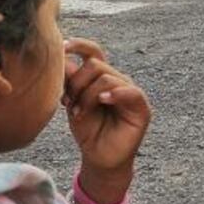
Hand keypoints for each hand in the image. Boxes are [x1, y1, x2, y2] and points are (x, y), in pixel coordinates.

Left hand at [63, 38, 151, 201]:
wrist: (99, 158)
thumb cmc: (88, 130)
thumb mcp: (73, 102)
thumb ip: (70, 81)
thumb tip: (63, 57)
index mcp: (101, 76)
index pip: (93, 52)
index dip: (79, 45)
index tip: (62, 48)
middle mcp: (117, 80)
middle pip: (95, 65)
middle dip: (77, 82)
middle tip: (67, 102)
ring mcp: (129, 92)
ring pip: (107, 78)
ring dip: (87, 95)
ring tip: (78, 113)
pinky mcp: (141, 108)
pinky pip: (130, 92)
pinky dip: (115, 93)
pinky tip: (103, 101)